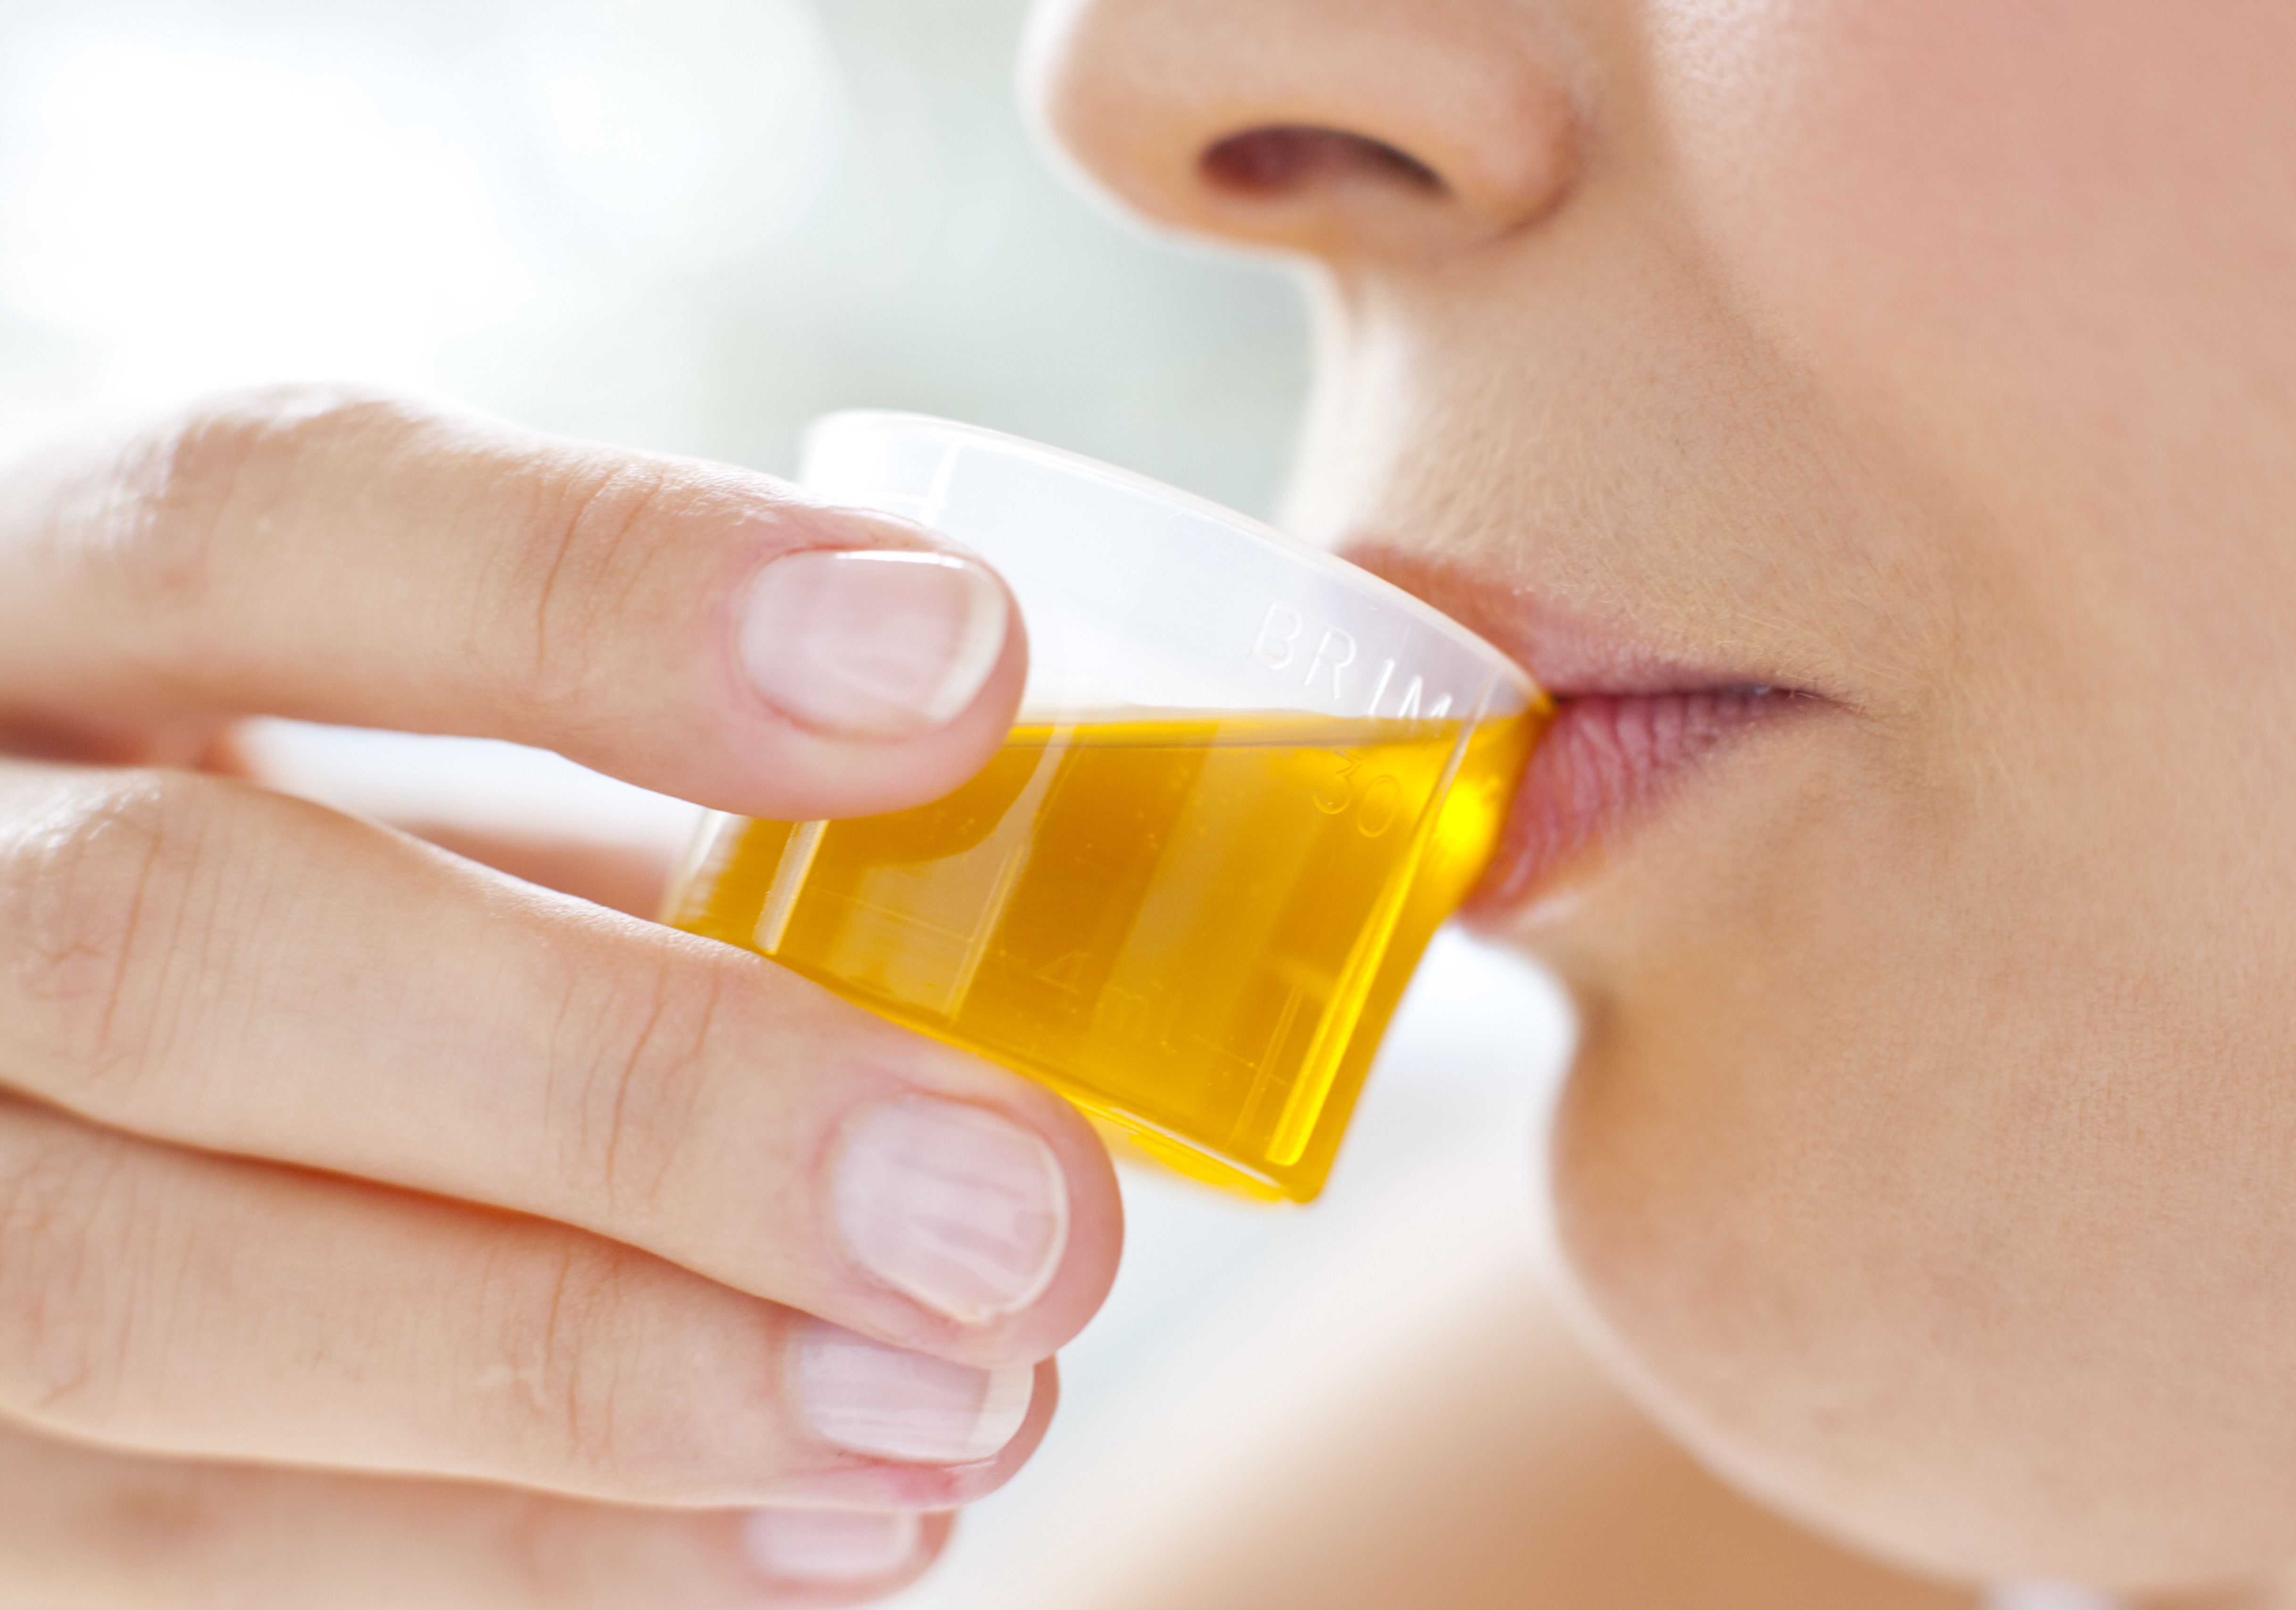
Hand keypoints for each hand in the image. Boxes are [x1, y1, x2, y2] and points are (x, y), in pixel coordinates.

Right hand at [0, 386, 1121, 1607]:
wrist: (54, 1085)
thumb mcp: (403, 791)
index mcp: (36, 614)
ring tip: (963, 1407)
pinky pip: (178, 1552)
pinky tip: (826, 1533)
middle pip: (184, 947)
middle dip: (645, 1092)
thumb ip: (614, 835)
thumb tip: (980, 969)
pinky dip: (539, 1555)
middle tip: (1012, 1210)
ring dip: (614, 1377)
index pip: (263, 514)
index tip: (964, 664)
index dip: (604, 589)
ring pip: (143, 1297)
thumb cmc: (313, 907)